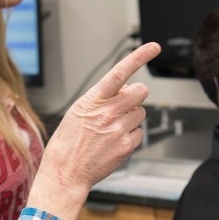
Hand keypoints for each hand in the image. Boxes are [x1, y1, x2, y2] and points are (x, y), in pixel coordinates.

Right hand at [28, 42, 159, 219]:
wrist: (66, 172)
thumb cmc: (68, 142)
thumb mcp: (78, 111)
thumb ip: (102, 98)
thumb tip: (126, 90)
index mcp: (93, 100)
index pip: (119, 72)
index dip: (139, 57)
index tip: (153, 48)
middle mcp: (108, 113)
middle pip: (140, 92)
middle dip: (135, 95)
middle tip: (124, 104)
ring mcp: (119, 130)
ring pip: (141, 112)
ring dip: (131, 116)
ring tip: (112, 128)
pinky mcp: (127, 146)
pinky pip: (139, 133)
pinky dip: (131, 136)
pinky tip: (114, 142)